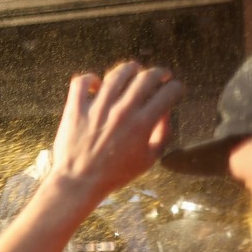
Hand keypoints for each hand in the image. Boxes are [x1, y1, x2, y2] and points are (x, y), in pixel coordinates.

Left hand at [48, 62, 183, 205]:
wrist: (80, 182)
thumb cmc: (116, 174)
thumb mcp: (149, 159)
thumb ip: (162, 134)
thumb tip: (165, 113)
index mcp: (142, 123)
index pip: (168, 92)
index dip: (176, 87)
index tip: (175, 88)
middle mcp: (122, 111)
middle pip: (146, 77)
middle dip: (159, 72)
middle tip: (160, 75)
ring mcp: (97, 108)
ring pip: (116, 74)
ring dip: (129, 69)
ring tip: (133, 71)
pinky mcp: (76, 108)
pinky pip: (81, 82)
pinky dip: (90, 78)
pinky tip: (96, 84)